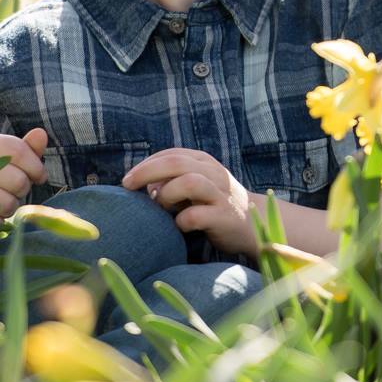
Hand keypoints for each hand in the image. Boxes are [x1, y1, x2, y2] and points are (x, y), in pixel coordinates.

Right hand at [0, 127, 48, 223]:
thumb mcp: (10, 159)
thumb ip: (28, 148)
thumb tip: (41, 133)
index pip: (19, 151)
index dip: (36, 168)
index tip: (39, 177)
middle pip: (18, 180)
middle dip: (23, 190)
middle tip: (14, 190)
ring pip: (7, 203)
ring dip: (11, 206)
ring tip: (2, 202)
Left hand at [121, 148, 255, 252]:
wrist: (254, 223)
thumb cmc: (215, 203)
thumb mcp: (197, 184)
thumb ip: (172, 180)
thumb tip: (143, 185)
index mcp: (204, 162)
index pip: (170, 154)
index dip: (146, 164)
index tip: (128, 180)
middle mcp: (213, 173)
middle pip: (175, 162)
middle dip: (146, 172)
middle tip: (127, 186)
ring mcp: (220, 194)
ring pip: (189, 182)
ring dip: (167, 194)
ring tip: (160, 206)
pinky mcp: (224, 217)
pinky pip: (196, 216)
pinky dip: (181, 221)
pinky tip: (178, 226)